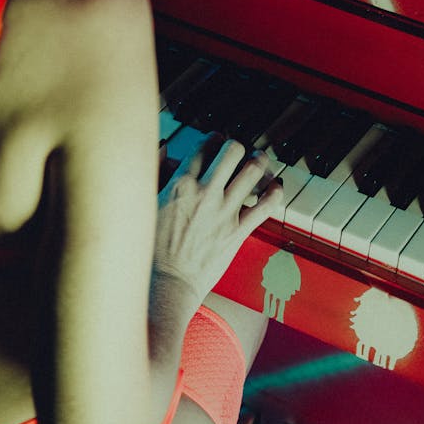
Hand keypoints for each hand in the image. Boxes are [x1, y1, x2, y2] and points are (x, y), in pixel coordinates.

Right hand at [154, 135, 281, 306]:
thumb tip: (164, 149)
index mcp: (181, 183)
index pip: (205, 145)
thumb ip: (156, 171)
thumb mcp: (147, 203)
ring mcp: (225, 212)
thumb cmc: (151, 248)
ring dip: (259, 161)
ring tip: (259, 160)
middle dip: (238, 146)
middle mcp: (206, 192)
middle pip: (232, 151)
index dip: (213, 139)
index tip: (216, 141)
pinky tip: (276, 187)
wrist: (167, 284)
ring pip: (253, 171)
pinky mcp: (237, 232)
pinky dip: (275, 192)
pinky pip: (265, 206)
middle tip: (239, 151)